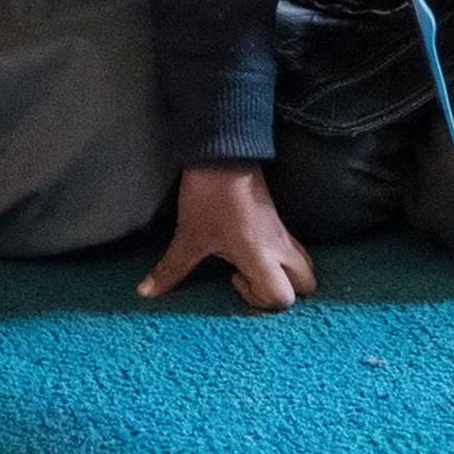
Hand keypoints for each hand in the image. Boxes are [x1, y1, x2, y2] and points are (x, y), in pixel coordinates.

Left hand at [137, 162, 316, 312]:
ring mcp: (282, 232)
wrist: (224, 152)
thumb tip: (145, 293)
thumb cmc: (209, 195)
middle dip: (284, 293)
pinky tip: (250, 252)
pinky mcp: (278, 220)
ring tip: (252, 269)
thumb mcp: (188, 235)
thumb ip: (171, 270)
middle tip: (251, 282)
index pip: (283, 297)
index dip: (259, 300)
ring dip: (285, 276)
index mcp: (260, 255)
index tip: (233, 279)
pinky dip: (280, 260)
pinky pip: (293, 249)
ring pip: (304, 265)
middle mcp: (279, 246)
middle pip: (307, 285)